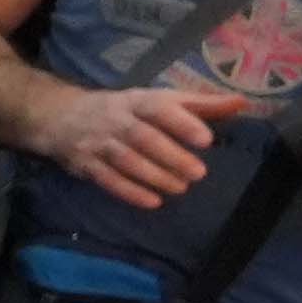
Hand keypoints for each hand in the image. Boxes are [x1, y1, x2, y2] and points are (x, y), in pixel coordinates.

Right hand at [34, 78, 247, 212]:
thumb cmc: (123, 110)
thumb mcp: (156, 100)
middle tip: (198, 173)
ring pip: (126, 160)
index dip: (181, 123)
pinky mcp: (85, 164)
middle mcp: (116, 119)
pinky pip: (107, 179)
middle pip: (143, 137)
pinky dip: (129, 191)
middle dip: (170, 156)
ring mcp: (98, 142)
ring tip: (179, 189)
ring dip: (154, 176)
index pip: (159, 108)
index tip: (205, 139)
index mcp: (137, 101)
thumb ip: (199, 104)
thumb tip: (241, 103)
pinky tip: (152, 202)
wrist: (60, 117)